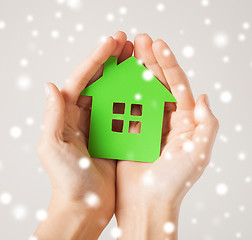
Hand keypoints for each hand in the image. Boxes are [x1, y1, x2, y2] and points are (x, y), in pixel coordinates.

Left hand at [35, 31, 132, 239]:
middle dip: (111, 60)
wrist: (85, 205)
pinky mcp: (114, 135)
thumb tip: (51, 86)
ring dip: (124, 75)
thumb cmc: (67, 180)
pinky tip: (144, 86)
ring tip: (137, 58)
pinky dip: (133, 98)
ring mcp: (101, 124)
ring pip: (113, 93)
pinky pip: (125, 112)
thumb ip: (52, 116)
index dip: (95, 60)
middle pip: (98, 81)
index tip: (111, 43)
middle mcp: (83, 116)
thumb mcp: (53, 147)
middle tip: (127, 42)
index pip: (81, 80)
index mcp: (67, 116)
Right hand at [115, 34, 218, 238]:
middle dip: (150, 62)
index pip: (177, 87)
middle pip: (158, 85)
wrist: (147, 204)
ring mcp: (146, 125)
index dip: (169, 65)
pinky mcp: (129, 132)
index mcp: (184, 123)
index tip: (158, 47)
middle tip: (139, 41)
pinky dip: (119, 94)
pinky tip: (114, 78)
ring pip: (139, 93)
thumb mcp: (199, 153)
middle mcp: (166, 121)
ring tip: (126, 54)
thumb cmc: (174, 182)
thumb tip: (202, 97)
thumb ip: (206, 124)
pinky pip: (124, 109)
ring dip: (133, 73)